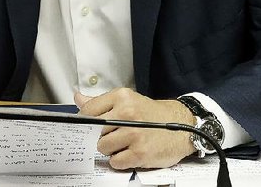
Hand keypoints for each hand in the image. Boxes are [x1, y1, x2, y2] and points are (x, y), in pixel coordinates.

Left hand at [75, 88, 196, 169]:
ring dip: (110, 149)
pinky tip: (129, 153)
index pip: (89, 110)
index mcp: (122, 97)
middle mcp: (127, 113)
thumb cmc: (152, 115)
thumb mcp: (128, 100)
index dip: (85, 121)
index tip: (87, 127)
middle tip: (114, 135)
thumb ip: (101, 102)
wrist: (182, 126)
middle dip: (101, 136)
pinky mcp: (140, 153)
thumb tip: (78, 98)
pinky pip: (115, 162)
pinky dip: (120, 161)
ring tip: (123, 144)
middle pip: (94, 131)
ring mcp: (134, 134)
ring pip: (103, 147)